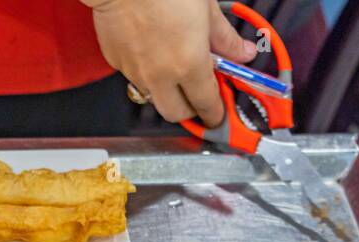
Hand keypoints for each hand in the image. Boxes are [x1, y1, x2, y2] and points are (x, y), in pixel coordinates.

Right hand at [82, 0, 256, 126]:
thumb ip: (225, 38)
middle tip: (197, 95)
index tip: (218, 113)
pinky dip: (146, 72)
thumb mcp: (207, 9)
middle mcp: (160, 76)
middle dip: (189, 109)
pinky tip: (152, 52)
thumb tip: (241, 52)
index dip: (215, 112)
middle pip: (176, 113)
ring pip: (153, 96)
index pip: (206, 103)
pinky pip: (134, 78)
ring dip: (166, 90)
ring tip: (173, 67)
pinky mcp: (117, 63)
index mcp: (188, 64)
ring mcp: (135, 72)